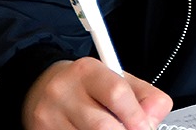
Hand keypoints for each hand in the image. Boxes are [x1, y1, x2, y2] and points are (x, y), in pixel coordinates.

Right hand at [22, 58, 171, 129]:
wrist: (44, 87)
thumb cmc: (88, 86)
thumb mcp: (119, 80)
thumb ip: (144, 97)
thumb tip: (151, 122)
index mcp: (88, 71)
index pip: (117, 93)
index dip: (136, 116)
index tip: (145, 127)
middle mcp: (64, 91)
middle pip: (102, 125)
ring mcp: (49, 115)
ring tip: (112, 129)